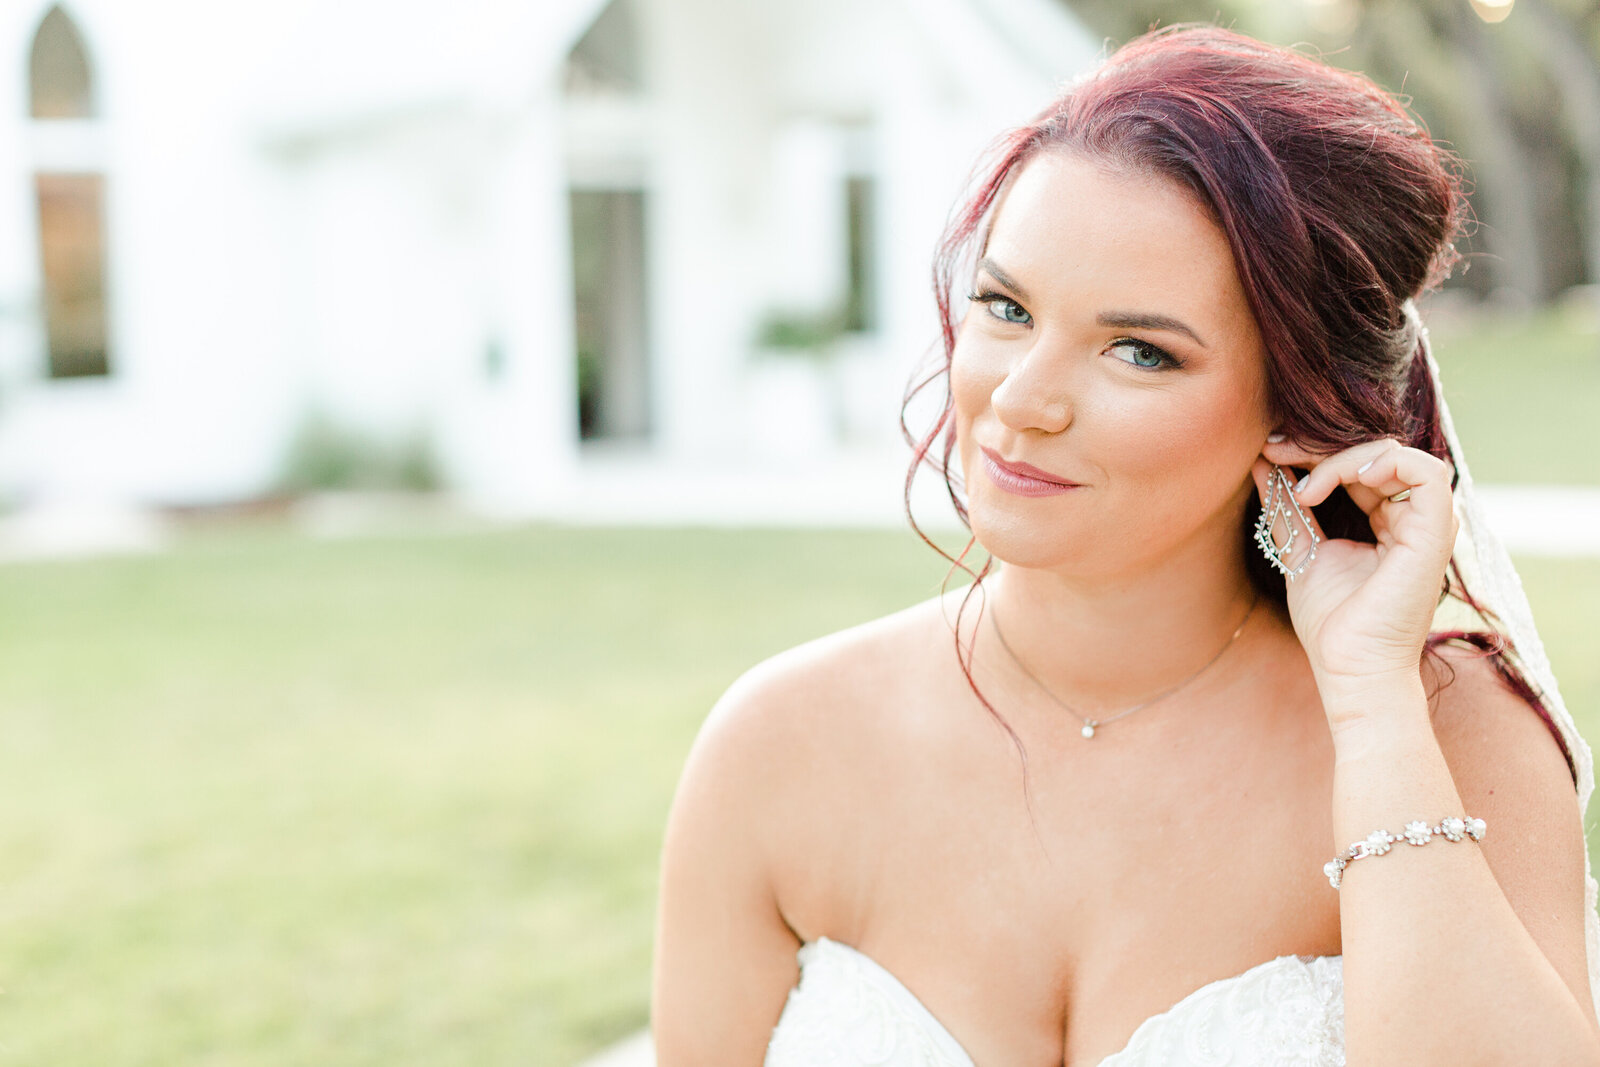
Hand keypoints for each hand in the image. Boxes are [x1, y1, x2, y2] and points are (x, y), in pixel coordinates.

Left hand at [1253, 436, 1458, 695]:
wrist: (1350, 668)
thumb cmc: (1331, 623)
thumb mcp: (1301, 551)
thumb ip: (1287, 508)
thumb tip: (1263, 462)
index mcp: (1389, 522)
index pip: (1358, 464)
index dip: (1315, 451)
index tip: (1270, 450)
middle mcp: (1413, 519)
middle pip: (1374, 453)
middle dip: (1320, 446)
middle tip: (1276, 450)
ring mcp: (1428, 526)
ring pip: (1396, 455)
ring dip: (1344, 457)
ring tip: (1306, 488)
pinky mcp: (1435, 535)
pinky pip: (1427, 473)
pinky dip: (1385, 463)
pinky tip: (1343, 479)